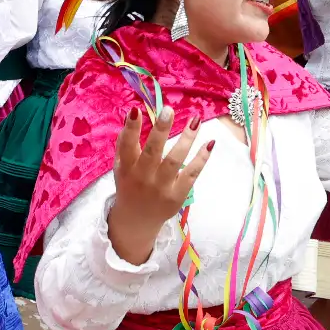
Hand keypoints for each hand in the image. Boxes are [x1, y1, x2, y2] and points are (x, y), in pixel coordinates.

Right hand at [104, 106, 214, 265]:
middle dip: (160, 130)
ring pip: (175, 160)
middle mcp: (143, 177)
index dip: (130, 129)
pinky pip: (191, 174)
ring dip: (186, 139)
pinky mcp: (177, 196)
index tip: (136, 110)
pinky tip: (209, 143)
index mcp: (127, 168)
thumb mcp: (120, 167)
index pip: (126, 146)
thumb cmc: (130, 185)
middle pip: (152, 152)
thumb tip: (131, 115)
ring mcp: (161, 187)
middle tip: (169, 110)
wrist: (137, 220)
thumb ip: (124, 144)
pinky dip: (201, 159)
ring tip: (195, 120)